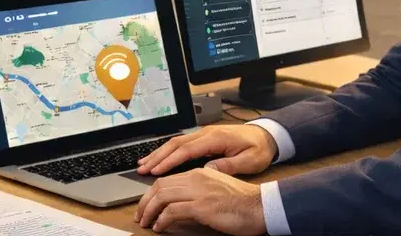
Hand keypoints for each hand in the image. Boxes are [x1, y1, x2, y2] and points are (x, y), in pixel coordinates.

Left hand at [136, 168, 265, 234]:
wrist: (261, 207)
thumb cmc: (243, 202)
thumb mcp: (217, 190)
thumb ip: (199, 190)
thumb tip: (180, 203)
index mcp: (200, 173)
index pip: (167, 180)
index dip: (152, 193)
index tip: (146, 205)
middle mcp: (196, 178)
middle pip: (160, 186)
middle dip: (145, 201)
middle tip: (140, 215)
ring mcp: (199, 191)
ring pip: (162, 196)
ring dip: (149, 211)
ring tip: (146, 222)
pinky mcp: (202, 206)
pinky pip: (173, 211)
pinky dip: (162, 219)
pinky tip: (160, 226)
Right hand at [137, 124, 277, 175]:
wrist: (267, 136)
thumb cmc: (259, 149)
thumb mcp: (249, 161)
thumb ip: (228, 165)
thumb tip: (207, 170)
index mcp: (216, 138)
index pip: (187, 149)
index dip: (170, 160)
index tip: (157, 170)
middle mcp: (206, 133)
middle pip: (176, 143)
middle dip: (158, 156)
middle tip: (142, 168)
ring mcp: (204, 133)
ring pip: (176, 142)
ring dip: (159, 153)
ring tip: (144, 163)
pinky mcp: (204, 137)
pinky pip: (181, 143)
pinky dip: (168, 151)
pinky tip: (160, 158)